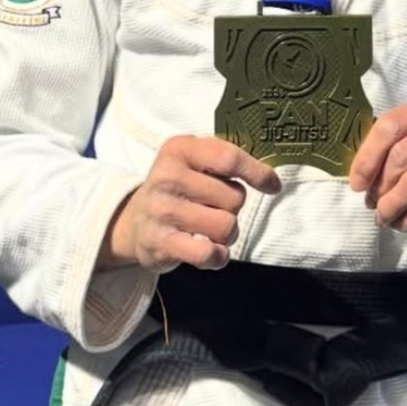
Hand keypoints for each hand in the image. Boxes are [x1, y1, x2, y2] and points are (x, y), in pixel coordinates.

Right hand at [98, 136, 280, 271]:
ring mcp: (162, 210)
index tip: (272, 185)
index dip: (257, 173)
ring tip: (212, 230)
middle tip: (216, 208)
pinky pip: (207, 253)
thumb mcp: (194, 161)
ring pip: (226, 226)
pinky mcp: (160, 242)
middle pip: (233, 196)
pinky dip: (217, 256)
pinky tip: (211, 252)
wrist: (134, 222)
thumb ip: (227, 161)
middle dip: (234, 207)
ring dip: (228, 234)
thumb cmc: (178, 188)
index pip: (229, 158)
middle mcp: (167, 175)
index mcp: (179, 148)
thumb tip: (272, 180)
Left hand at [348, 92, 406, 235]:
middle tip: (371, 203)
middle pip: (401, 155)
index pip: (390, 126)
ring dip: (393, 205)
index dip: (367, 157)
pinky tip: (402, 223)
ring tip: (383, 217)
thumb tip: (358, 177)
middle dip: (380, 185)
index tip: (356, 184)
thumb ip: (389, 146)